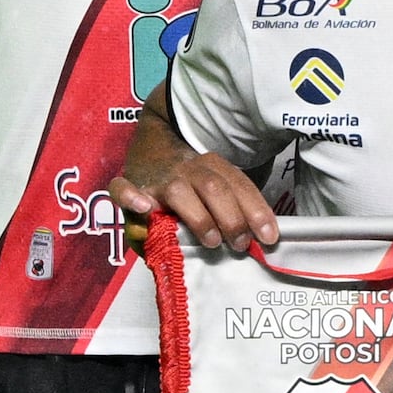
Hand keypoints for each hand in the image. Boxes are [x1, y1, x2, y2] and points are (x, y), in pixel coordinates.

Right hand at [116, 140, 278, 258]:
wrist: (151, 148)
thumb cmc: (190, 185)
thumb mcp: (214, 191)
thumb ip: (232, 211)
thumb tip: (260, 238)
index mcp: (213, 169)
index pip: (239, 186)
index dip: (257, 211)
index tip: (269, 237)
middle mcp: (189, 170)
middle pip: (215, 188)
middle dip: (232, 217)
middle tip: (240, 244)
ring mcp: (159, 178)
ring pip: (180, 191)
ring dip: (199, 217)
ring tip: (210, 241)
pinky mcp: (131, 185)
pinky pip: (123, 188)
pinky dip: (130, 197)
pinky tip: (144, 209)